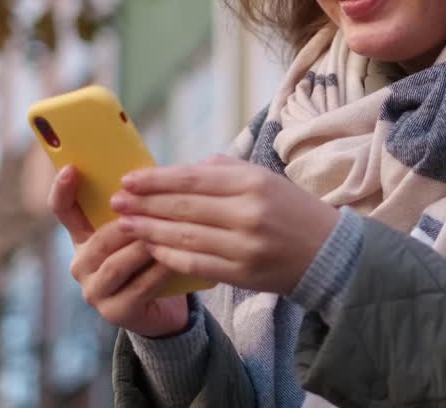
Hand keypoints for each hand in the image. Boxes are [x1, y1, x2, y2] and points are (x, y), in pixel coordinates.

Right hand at [49, 165, 189, 336]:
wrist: (164, 307)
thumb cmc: (151, 259)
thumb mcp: (139, 229)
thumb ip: (137, 206)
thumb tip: (153, 171)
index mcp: (83, 238)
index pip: (63, 211)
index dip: (62, 189)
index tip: (72, 168)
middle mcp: (81, 265)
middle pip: (98, 239)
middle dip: (126, 224)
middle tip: (150, 209)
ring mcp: (95, 291)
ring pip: (117, 264)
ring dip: (142, 247)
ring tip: (165, 233)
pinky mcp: (115, 312)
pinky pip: (139, 287)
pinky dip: (158, 271)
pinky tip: (174, 259)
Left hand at [110, 154, 340, 294]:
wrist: (328, 253)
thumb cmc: (291, 209)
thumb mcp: (264, 178)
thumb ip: (223, 170)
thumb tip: (178, 172)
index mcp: (253, 182)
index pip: (192, 179)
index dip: (156, 180)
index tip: (128, 179)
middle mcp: (248, 213)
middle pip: (184, 207)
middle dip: (145, 204)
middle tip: (117, 201)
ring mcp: (245, 246)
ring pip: (185, 237)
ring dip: (150, 231)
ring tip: (126, 224)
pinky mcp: (243, 274)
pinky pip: (197, 264)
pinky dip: (170, 256)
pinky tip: (152, 248)